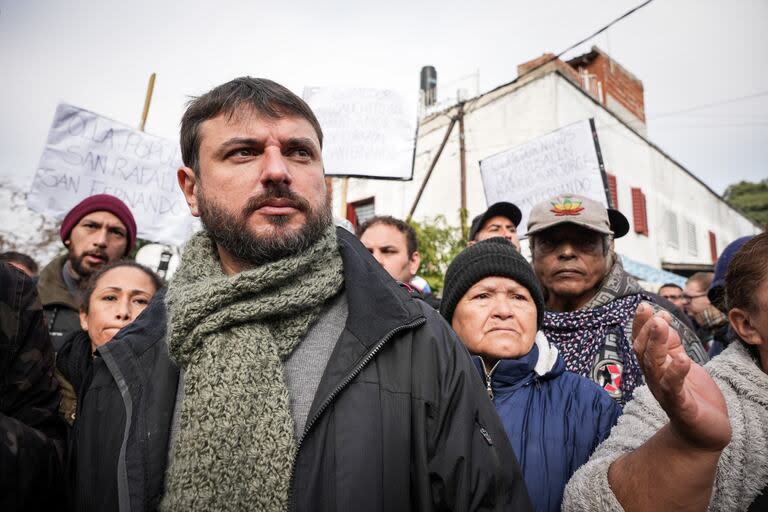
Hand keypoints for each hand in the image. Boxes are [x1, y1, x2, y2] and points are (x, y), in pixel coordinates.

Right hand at [632, 303, 730, 451]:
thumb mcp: (681, 364)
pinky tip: (683, 359)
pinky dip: (676, 374)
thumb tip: (661, 319)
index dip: (640, 325)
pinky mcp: (681, 407)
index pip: (641, 343)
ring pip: (655, 367)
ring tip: (663, 326)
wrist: (703, 432)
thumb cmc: (692, 396)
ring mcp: (665, 393)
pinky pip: (675, 389)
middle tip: (654, 314)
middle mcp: (655, 379)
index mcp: (654, 368)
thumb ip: (671, 345)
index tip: (644, 306)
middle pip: (644, 353)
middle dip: (647, 332)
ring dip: (657, 345)